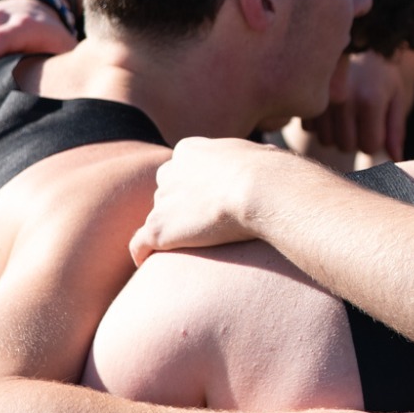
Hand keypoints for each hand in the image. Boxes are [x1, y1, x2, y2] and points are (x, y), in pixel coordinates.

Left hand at [130, 138, 302, 263]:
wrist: (262, 188)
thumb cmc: (273, 174)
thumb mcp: (260, 155)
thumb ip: (251, 161)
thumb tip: (272, 163)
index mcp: (191, 150)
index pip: (182, 169)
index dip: (195, 187)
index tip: (210, 202)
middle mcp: (170, 171)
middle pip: (166, 192)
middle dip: (179, 208)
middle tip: (202, 226)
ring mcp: (162, 201)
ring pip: (158, 218)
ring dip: (172, 231)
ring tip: (193, 248)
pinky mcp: (159, 228)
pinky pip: (139, 244)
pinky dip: (143, 253)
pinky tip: (148, 262)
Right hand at [302, 48, 413, 161]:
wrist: (357, 41)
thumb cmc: (382, 75)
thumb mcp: (397, 98)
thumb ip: (396, 130)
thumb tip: (396, 158)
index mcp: (369, 99)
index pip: (369, 146)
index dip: (374, 139)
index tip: (376, 123)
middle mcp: (342, 98)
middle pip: (346, 146)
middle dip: (355, 138)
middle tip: (360, 116)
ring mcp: (318, 97)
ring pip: (326, 141)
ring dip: (336, 133)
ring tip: (345, 110)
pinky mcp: (303, 96)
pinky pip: (310, 130)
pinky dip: (320, 124)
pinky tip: (329, 107)